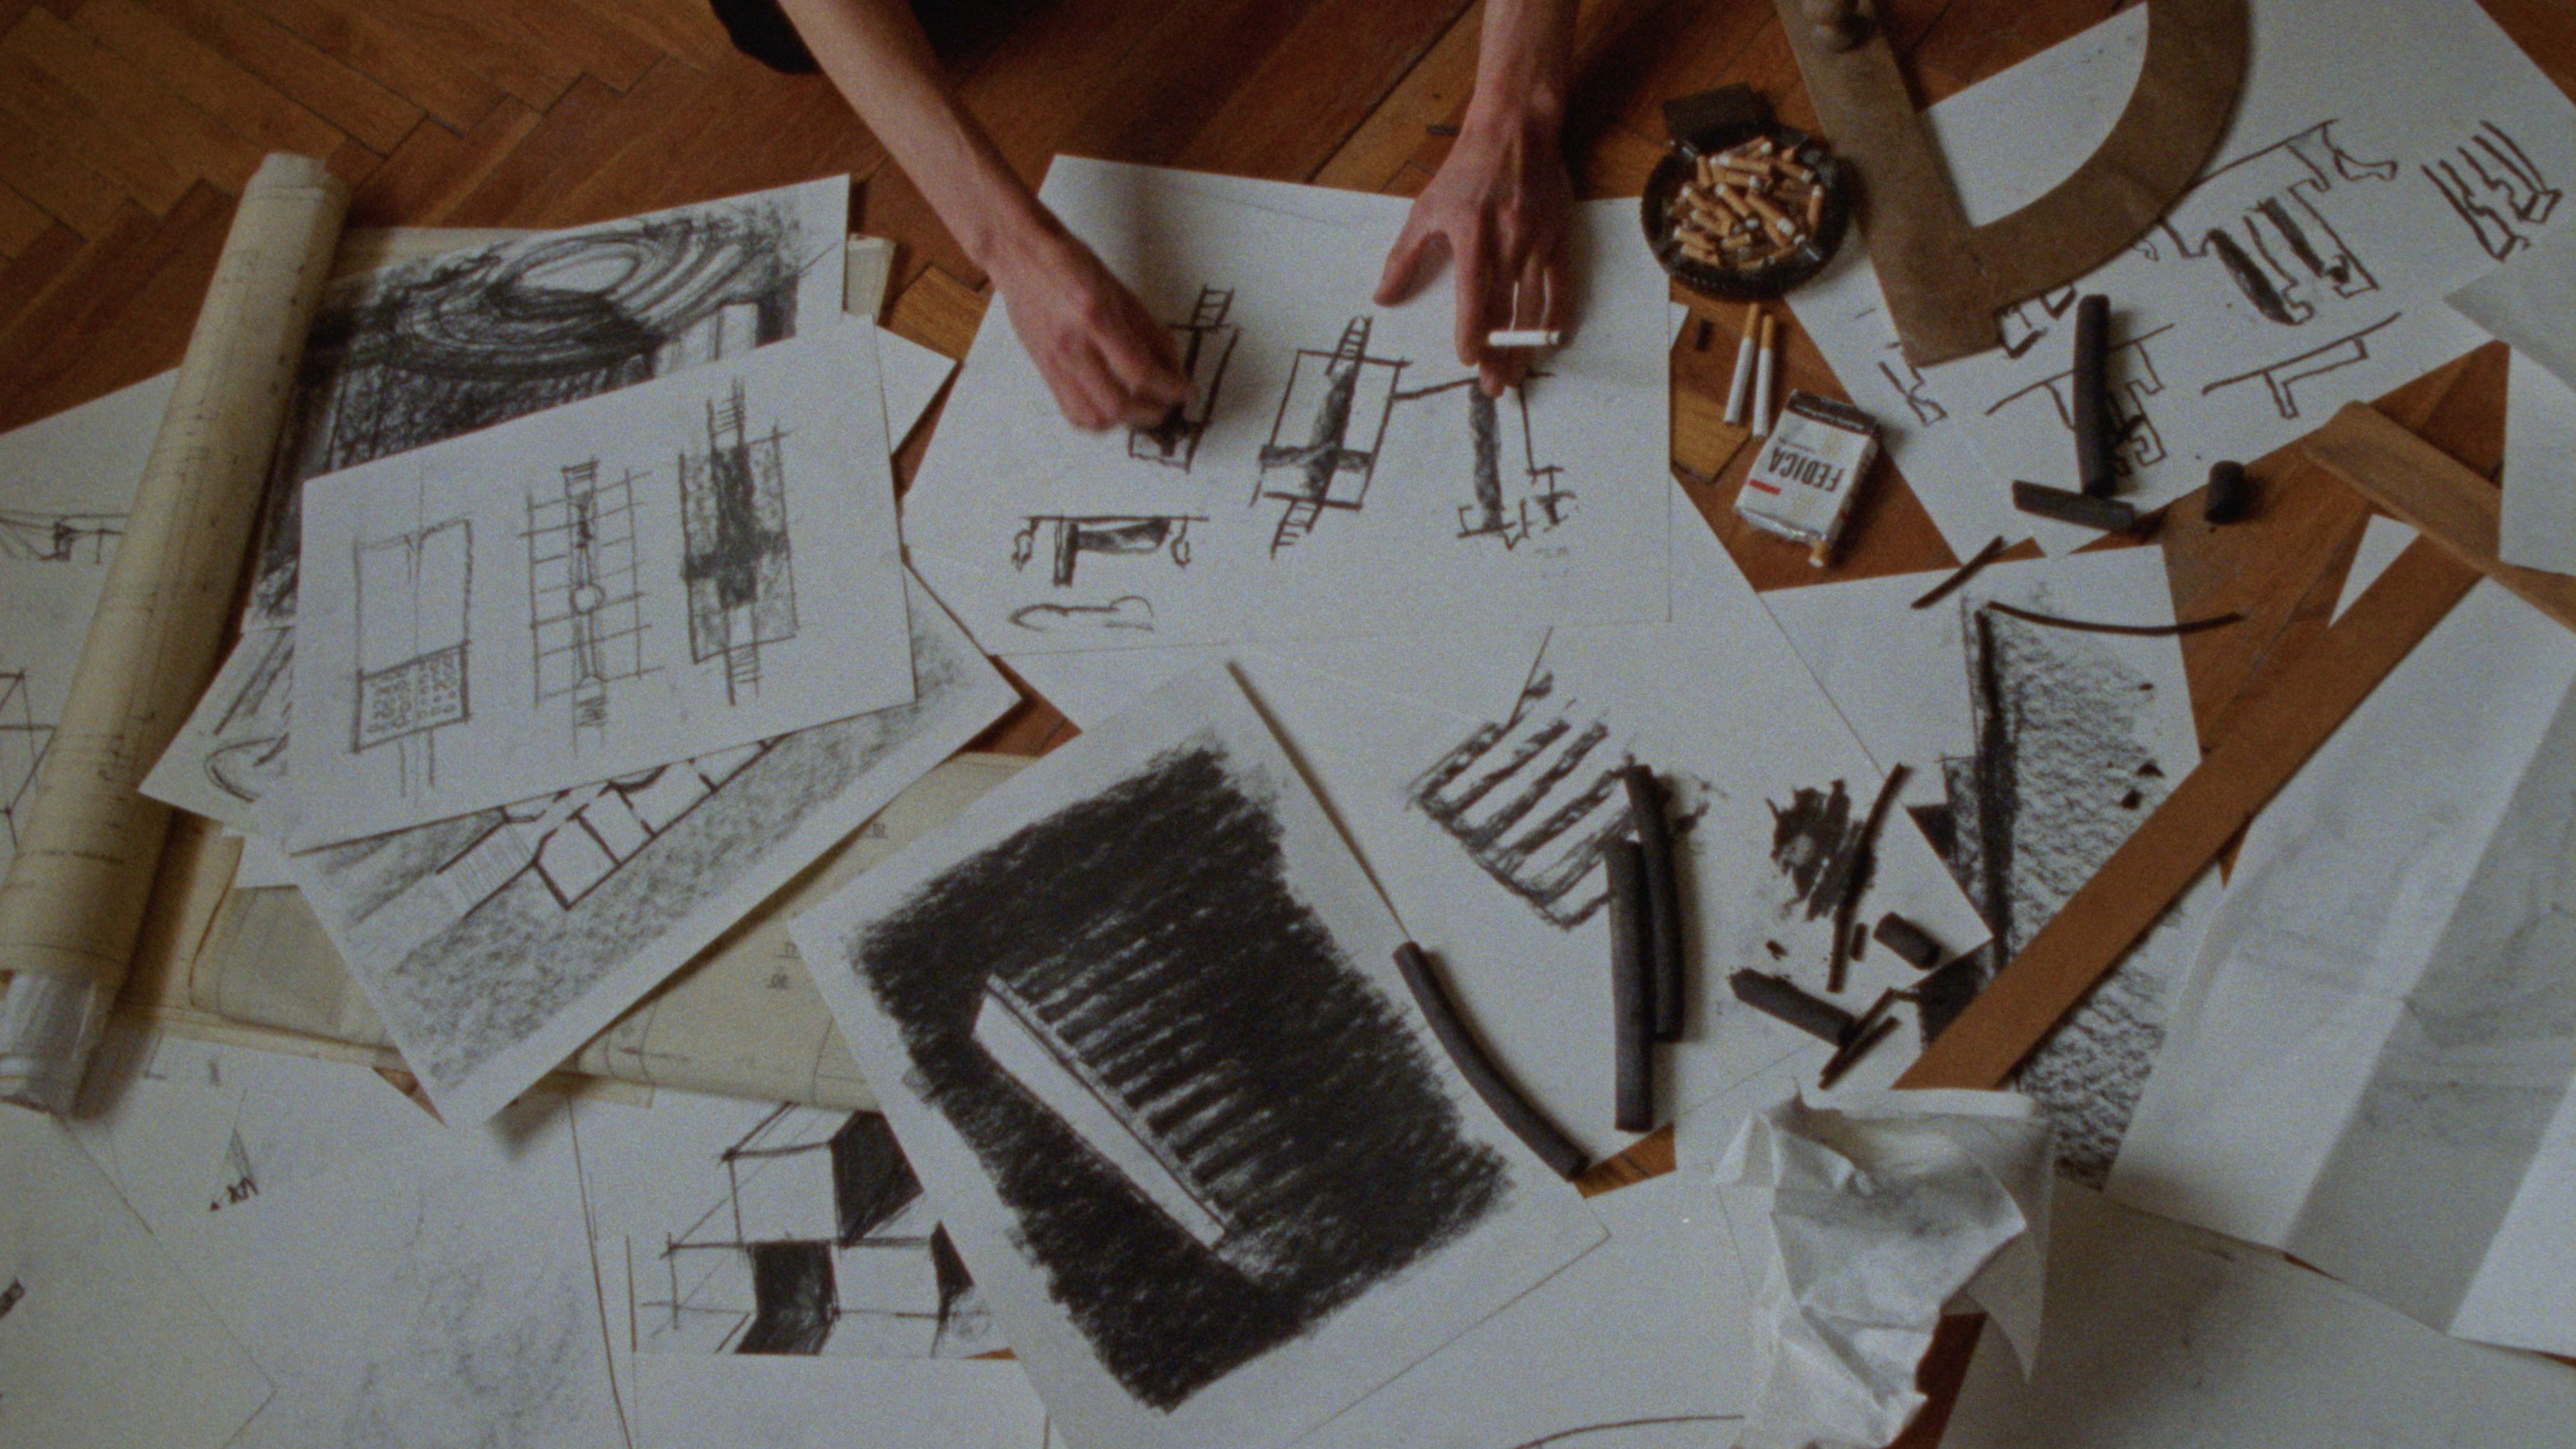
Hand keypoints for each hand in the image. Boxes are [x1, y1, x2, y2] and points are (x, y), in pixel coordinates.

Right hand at [985, 216, 1192, 431]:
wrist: (1018, 254)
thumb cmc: (1068, 261)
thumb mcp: (1119, 289)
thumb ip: (1148, 330)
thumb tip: (1173, 365)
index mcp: (1095, 318)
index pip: (1140, 373)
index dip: (1170, 389)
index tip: (1185, 391)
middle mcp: (1072, 346)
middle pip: (1117, 405)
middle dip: (1151, 412)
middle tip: (1168, 403)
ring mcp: (1053, 362)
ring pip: (1093, 418)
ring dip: (1124, 422)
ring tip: (1141, 408)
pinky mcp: (1043, 370)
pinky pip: (1072, 412)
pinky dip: (1099, 419)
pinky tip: (1112, 408)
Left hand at [1374, 112, 1573, 395]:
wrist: (1517, 130)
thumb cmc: (1467, 170)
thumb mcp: (1426, 207)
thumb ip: (1404, 256)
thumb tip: (1382, 298)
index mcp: (1473, 237)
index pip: (1473, 296)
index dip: (1472, 331)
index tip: (1467, 359)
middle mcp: (1509, 244)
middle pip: (1505, 311)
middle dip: (1499, 354)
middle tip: (1494, 387)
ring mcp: (1538, 243)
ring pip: (1534, 307)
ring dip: (1525, 346)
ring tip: (1516, 377)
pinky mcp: (1559, 239)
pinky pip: (1562, 287)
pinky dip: (1558, 317)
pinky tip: (1551, 343)